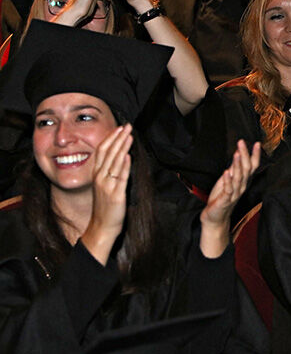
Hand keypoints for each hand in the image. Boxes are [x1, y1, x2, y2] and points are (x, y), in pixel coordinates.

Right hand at [82, 124, 132, 263]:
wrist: (101, 227)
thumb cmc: (105, 208)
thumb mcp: (105, 187)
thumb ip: (111, 173)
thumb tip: (123, 158)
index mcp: (97, 175)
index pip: (102, 152)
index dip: (110, 139)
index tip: (118, 128)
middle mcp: (100, 178)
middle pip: (108, 153)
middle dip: (117, 138)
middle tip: (126, 126)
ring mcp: (107, 186)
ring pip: (115, 162)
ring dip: (122, 147)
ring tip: (128, 135)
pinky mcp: (116, 194)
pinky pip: (120, 177)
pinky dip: (124, 165)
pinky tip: (127, 155)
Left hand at [200, 140, 260, 256]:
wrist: (215, 217)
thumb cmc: (221, 197)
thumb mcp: (229, 180)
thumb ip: (234, 169)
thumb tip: (238, 154)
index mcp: (244, 181)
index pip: (253, 166)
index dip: (255, 155)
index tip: (256, 143)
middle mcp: (242, 186)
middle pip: (247, 169)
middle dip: (245, 155)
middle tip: (242, 142)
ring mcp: (234, 193)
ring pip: (239, 178)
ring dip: (238, 165)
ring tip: (236, 154)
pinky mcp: (226, 200)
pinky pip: (228, 189)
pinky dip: (228, 181)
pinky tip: (227, 172)